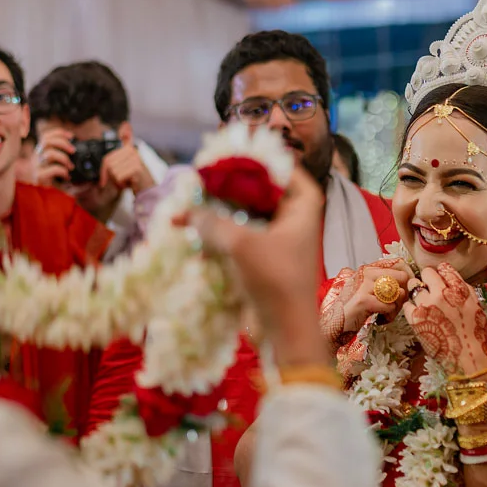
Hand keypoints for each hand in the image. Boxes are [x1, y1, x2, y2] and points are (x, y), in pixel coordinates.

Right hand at [35, 128, 74, 185]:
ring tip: (71, 166)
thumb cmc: (46, 174)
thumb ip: (61, 154)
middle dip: (62, 143)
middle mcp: (37, 155)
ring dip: (64, 158)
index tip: (72, 136)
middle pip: (47, 141)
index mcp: (41, 150)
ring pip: (49, 154)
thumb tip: (77, 151)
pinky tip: (66, 176)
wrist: (32, 188)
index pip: (46, 136)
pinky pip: (53, 169)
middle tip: (73, 150)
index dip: (59, 133)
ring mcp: (37, 166)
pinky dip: (63, 171)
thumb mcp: (52, 162)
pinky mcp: (39, 176)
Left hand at [100, 143, 155, 193]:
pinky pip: (119, 176)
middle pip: (109, 164)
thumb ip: (125, 145)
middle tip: (122, 180)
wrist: (148, 190)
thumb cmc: (134, 178)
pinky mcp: (136, 168)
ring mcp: (135, 159)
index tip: (104, 181)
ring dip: (118, 181)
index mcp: (129, 149)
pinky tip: (130, 183)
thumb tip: (126, 124)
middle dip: (112, 176)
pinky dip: (122, 184)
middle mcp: (132, 151)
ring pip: (113, 171)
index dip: (104, 171)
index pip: (107, 159)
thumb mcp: (125, 162)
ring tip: (127, 181)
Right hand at [180, 169, 325, 366]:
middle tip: (203, 178)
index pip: (284, 167)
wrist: (286, 331)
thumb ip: (211, 223)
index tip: (228, 155)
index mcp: (302, 205)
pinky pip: (240, 237)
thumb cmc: (275, 280)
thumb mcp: (241, 245)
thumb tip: (184, 212)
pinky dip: (221, 235)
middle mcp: (293, 218)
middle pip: (261, 190)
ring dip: (221, 212)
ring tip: (192, 205)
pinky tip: (195, 236)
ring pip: (247, 215)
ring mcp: (278, 240)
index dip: (257, 160)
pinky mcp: (263, 260)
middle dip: (231, 186)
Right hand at [340, 259, 415, 334]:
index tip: (407, 290)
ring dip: (397, 308)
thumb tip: (408, 282)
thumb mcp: (369, 291)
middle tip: (395, 306)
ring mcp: (364, 285)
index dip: (409, 276)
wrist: (335, 325)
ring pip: (398, 292)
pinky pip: (390, 306)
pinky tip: (381, 320)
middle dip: (404, 294)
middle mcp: (366, 273)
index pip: (399, 263)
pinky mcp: (363, 300)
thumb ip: (385, 284)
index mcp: (369, 269)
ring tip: (387, 315)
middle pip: (402, 277)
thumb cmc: (354, 310)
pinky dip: (389, 316)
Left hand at [402, 264, 486, 375]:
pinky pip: (406, 304)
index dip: (441, 273)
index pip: (444, 269)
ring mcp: (426, 305)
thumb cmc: (474, 333)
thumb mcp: (476, 305)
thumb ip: (463, 288)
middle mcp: (441, 293)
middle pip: (426, 273)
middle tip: (429, 288)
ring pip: (412, 286)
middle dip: (427, 279)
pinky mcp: (415, 318)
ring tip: (422, 301)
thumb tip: (450, 276)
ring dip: (416, 291)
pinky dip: (411, 307)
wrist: (467, 356)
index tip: (440, 278)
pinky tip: (419, 314)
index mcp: (458, 289)